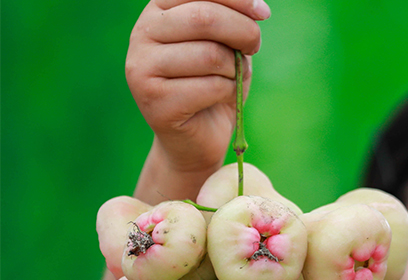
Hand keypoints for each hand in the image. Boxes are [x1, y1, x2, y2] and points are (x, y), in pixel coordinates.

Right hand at [125, 0, 269, 173]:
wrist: (197, 136)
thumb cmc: (214, 83)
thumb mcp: (227, 44)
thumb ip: (232, 20)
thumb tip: (257, 7)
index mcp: (158, 11)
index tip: (264, 13)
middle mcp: (142, 33)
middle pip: (204, 18)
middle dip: (243, 31)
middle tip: (254, 46)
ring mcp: (141, 67)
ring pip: (210, 55)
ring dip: (235, 68)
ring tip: (231, 78)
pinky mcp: (153, 100)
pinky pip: (210, 87)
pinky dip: (228, 92)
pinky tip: (219, 99)